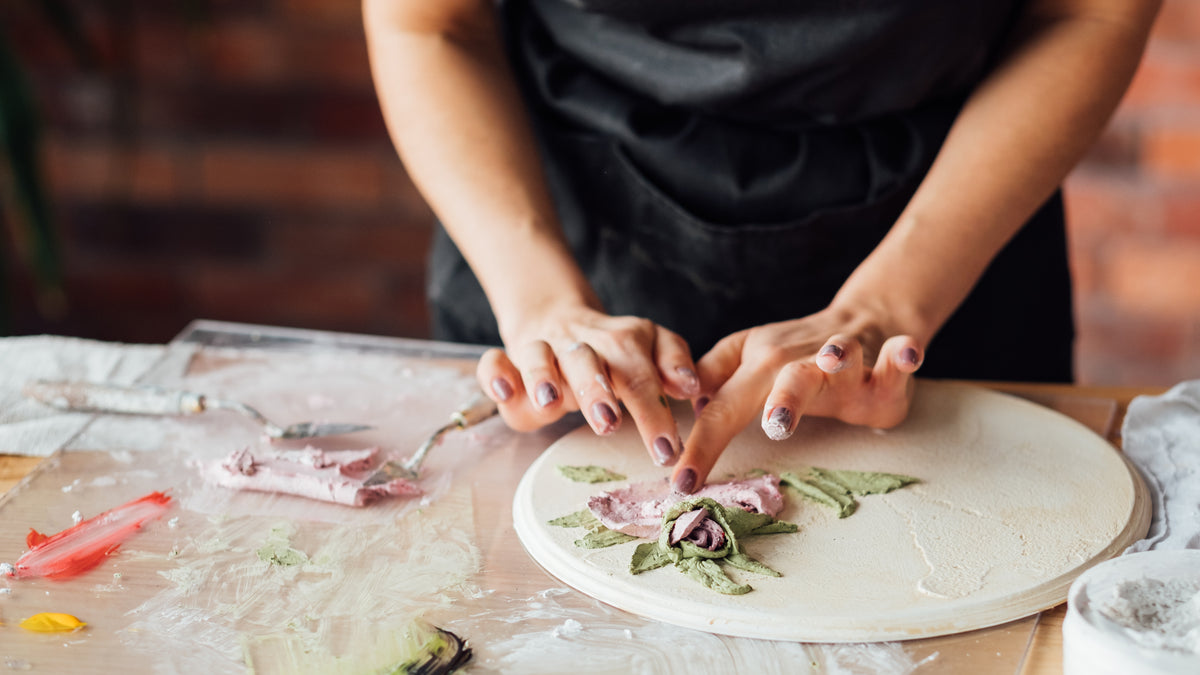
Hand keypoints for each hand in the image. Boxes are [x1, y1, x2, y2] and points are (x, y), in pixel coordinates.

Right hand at [476, 305, 701, 465]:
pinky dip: (495, 374)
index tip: (666, 450)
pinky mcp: (508, 359)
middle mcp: (581, 343)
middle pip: (587, 360)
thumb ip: (672, 363)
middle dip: (596, 390)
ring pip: (539, 355)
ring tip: (550, 402)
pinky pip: (494, 362)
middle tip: (608, 423)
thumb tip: (690, 386)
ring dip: (544, 376)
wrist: (557, 318)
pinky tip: (503, 392)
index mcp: (623, 342)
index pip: (641, 374)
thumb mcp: (650, 349)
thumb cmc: (612, 353)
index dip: (653, 411)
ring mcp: (541, 348)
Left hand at [670, 307, 922, 492]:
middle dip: (783, 399)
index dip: (702, 446)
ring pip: (842, 356)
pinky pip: (897, 356)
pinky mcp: (887, 367)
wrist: (862, 319)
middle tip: (775, 426)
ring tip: (833, 361)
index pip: (725, 409)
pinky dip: (902, 354)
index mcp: (760, 367)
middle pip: (787, 378)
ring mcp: (847, 362)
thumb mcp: (744, 357)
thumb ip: (713, 378)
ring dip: (838, 357)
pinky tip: (906, 354)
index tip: (683, 485)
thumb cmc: (794, 352)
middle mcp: (802, 362)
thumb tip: (683, 403)